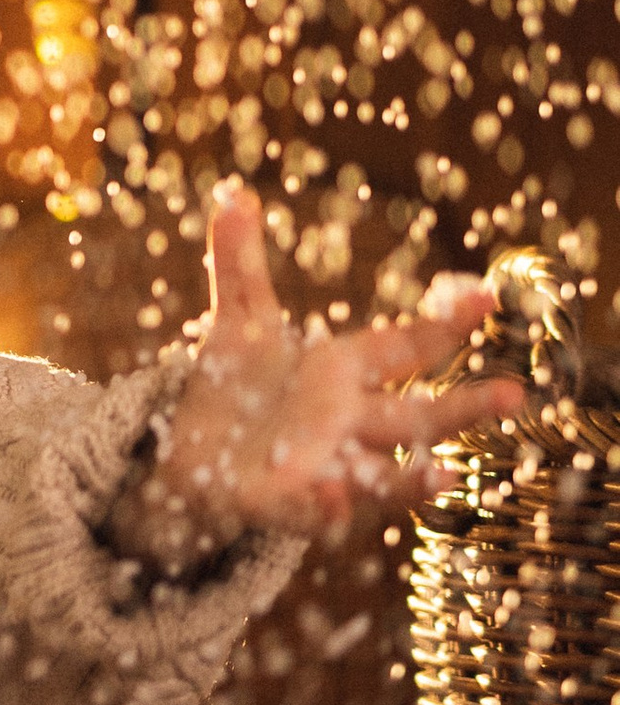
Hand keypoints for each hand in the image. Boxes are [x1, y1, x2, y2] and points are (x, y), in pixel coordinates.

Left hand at [106, 182, 528, 569]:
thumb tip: (231, 192)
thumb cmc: (233, 391)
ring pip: (378, 479)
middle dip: (463, 410)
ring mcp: (321, 467)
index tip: (486, 298)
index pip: (404, 346)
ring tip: (443, 479)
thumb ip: (240, 264)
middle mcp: (346, 423)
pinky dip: (324, 507)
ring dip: (409, 482)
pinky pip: (309, 512)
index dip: (443, 324)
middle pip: (415, 419)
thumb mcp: (237, 323)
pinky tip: (331, 494)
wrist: (187, 456)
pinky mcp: (279, 504)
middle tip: (517, 396)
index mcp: (344, 372)